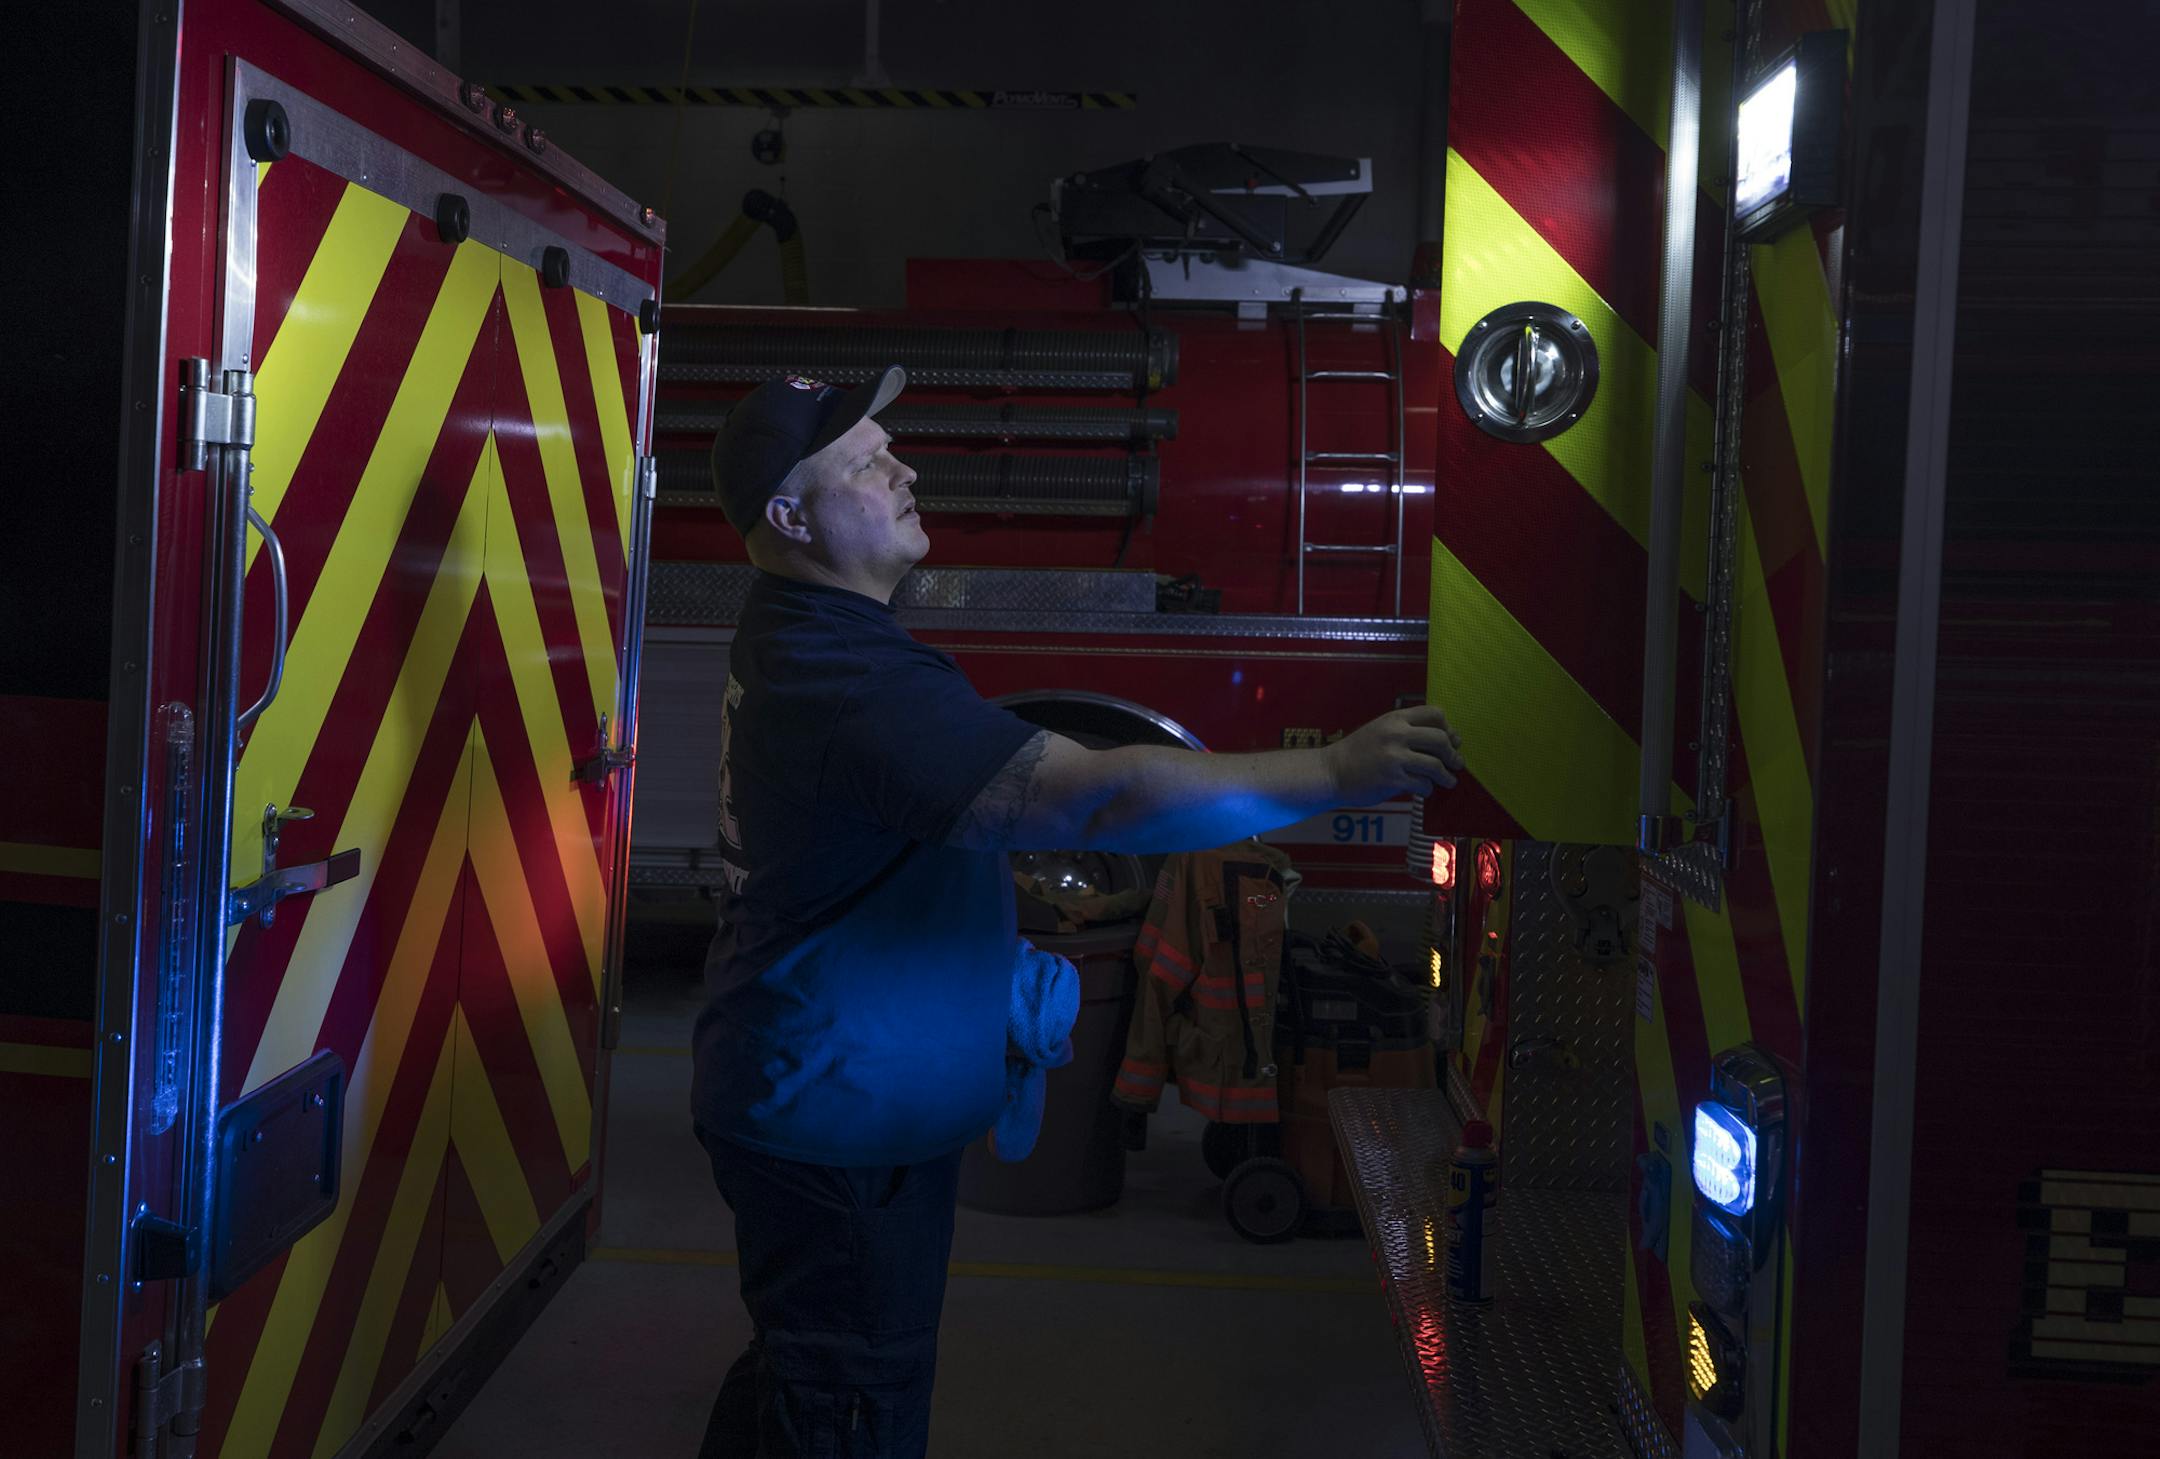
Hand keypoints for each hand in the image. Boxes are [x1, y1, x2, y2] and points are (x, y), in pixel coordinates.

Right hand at [1322, 706, 1464, 803]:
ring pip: (1435, 765)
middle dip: (1452, 754)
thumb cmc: (1358, 752)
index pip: (1434, 714)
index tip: (1451, 740)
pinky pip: (1423, 784)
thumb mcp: (1381, 730)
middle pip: (1440, 739)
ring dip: (1446, 776)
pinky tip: (1424, 789)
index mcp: (1394, 718)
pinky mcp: (1392, 779)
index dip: (1448, 728)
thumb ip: (1408, 731)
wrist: (1331, 771)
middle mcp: (1396, 734)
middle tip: (1456, 763)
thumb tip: (1448, 739)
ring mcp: (1394, 757)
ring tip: (1448, 780)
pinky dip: (1428, 789)